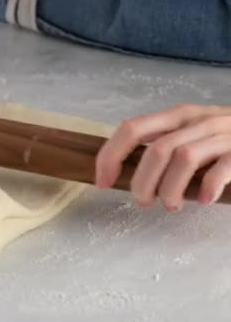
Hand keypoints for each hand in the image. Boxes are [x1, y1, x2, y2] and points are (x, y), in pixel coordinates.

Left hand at [96, 104, 230, 210]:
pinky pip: (220, 169)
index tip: (102, 182)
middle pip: (156, 150)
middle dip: (142, 181)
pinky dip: (207, 187)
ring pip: (183, 159)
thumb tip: (121, 169)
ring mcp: (222, 134)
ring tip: (171, 206)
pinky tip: (204, 200)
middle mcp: (197, 121)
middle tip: (143, 202)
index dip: (110, 156)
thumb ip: (161, 145)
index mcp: (177, 116)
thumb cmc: (224, 138)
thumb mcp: (189, 133)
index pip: (131, 129)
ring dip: (170, 189)